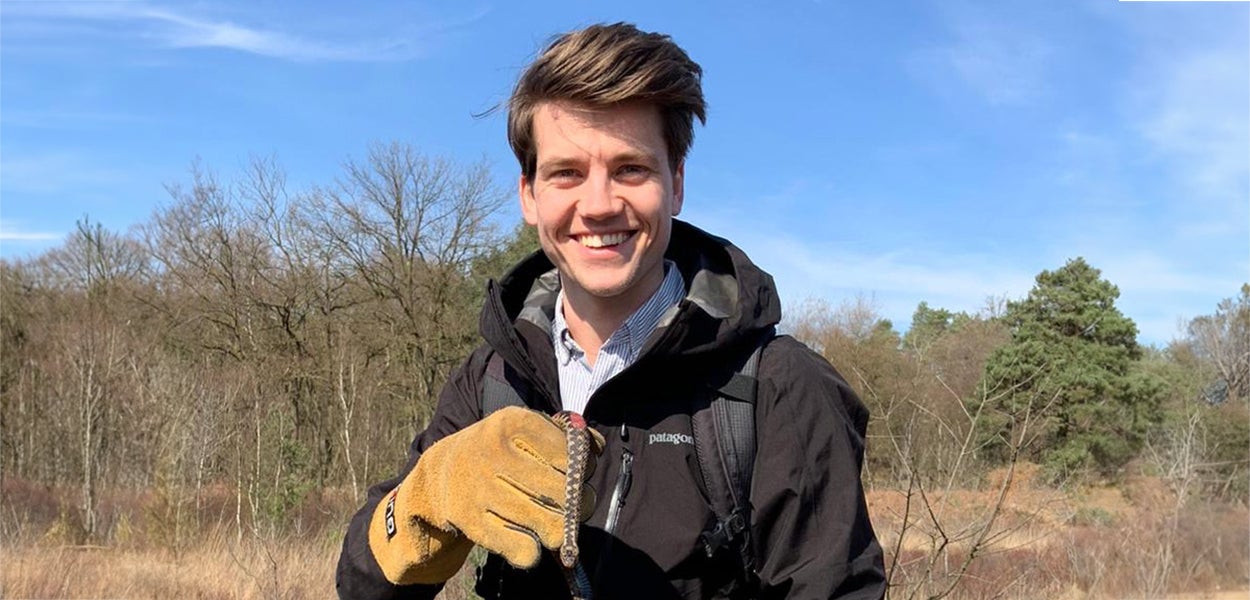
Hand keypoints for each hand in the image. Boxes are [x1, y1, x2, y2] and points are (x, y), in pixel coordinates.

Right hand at [369, 407, 602, 583]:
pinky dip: (533, 551)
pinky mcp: (470, 522)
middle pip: (565, 493)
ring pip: (551, 526)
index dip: (581, 470)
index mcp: (512, 422)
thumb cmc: (498, 450)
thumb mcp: (526, 429)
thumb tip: (594, 450)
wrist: (440, 475)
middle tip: (567, 503)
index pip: (572, 456)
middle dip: (575, 503)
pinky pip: (524, 550)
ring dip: (558, 529)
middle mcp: (494, 452)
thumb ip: (567, 435)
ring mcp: (480, 489)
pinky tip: (528, 539)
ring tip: (550, 520)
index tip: (572, 473)